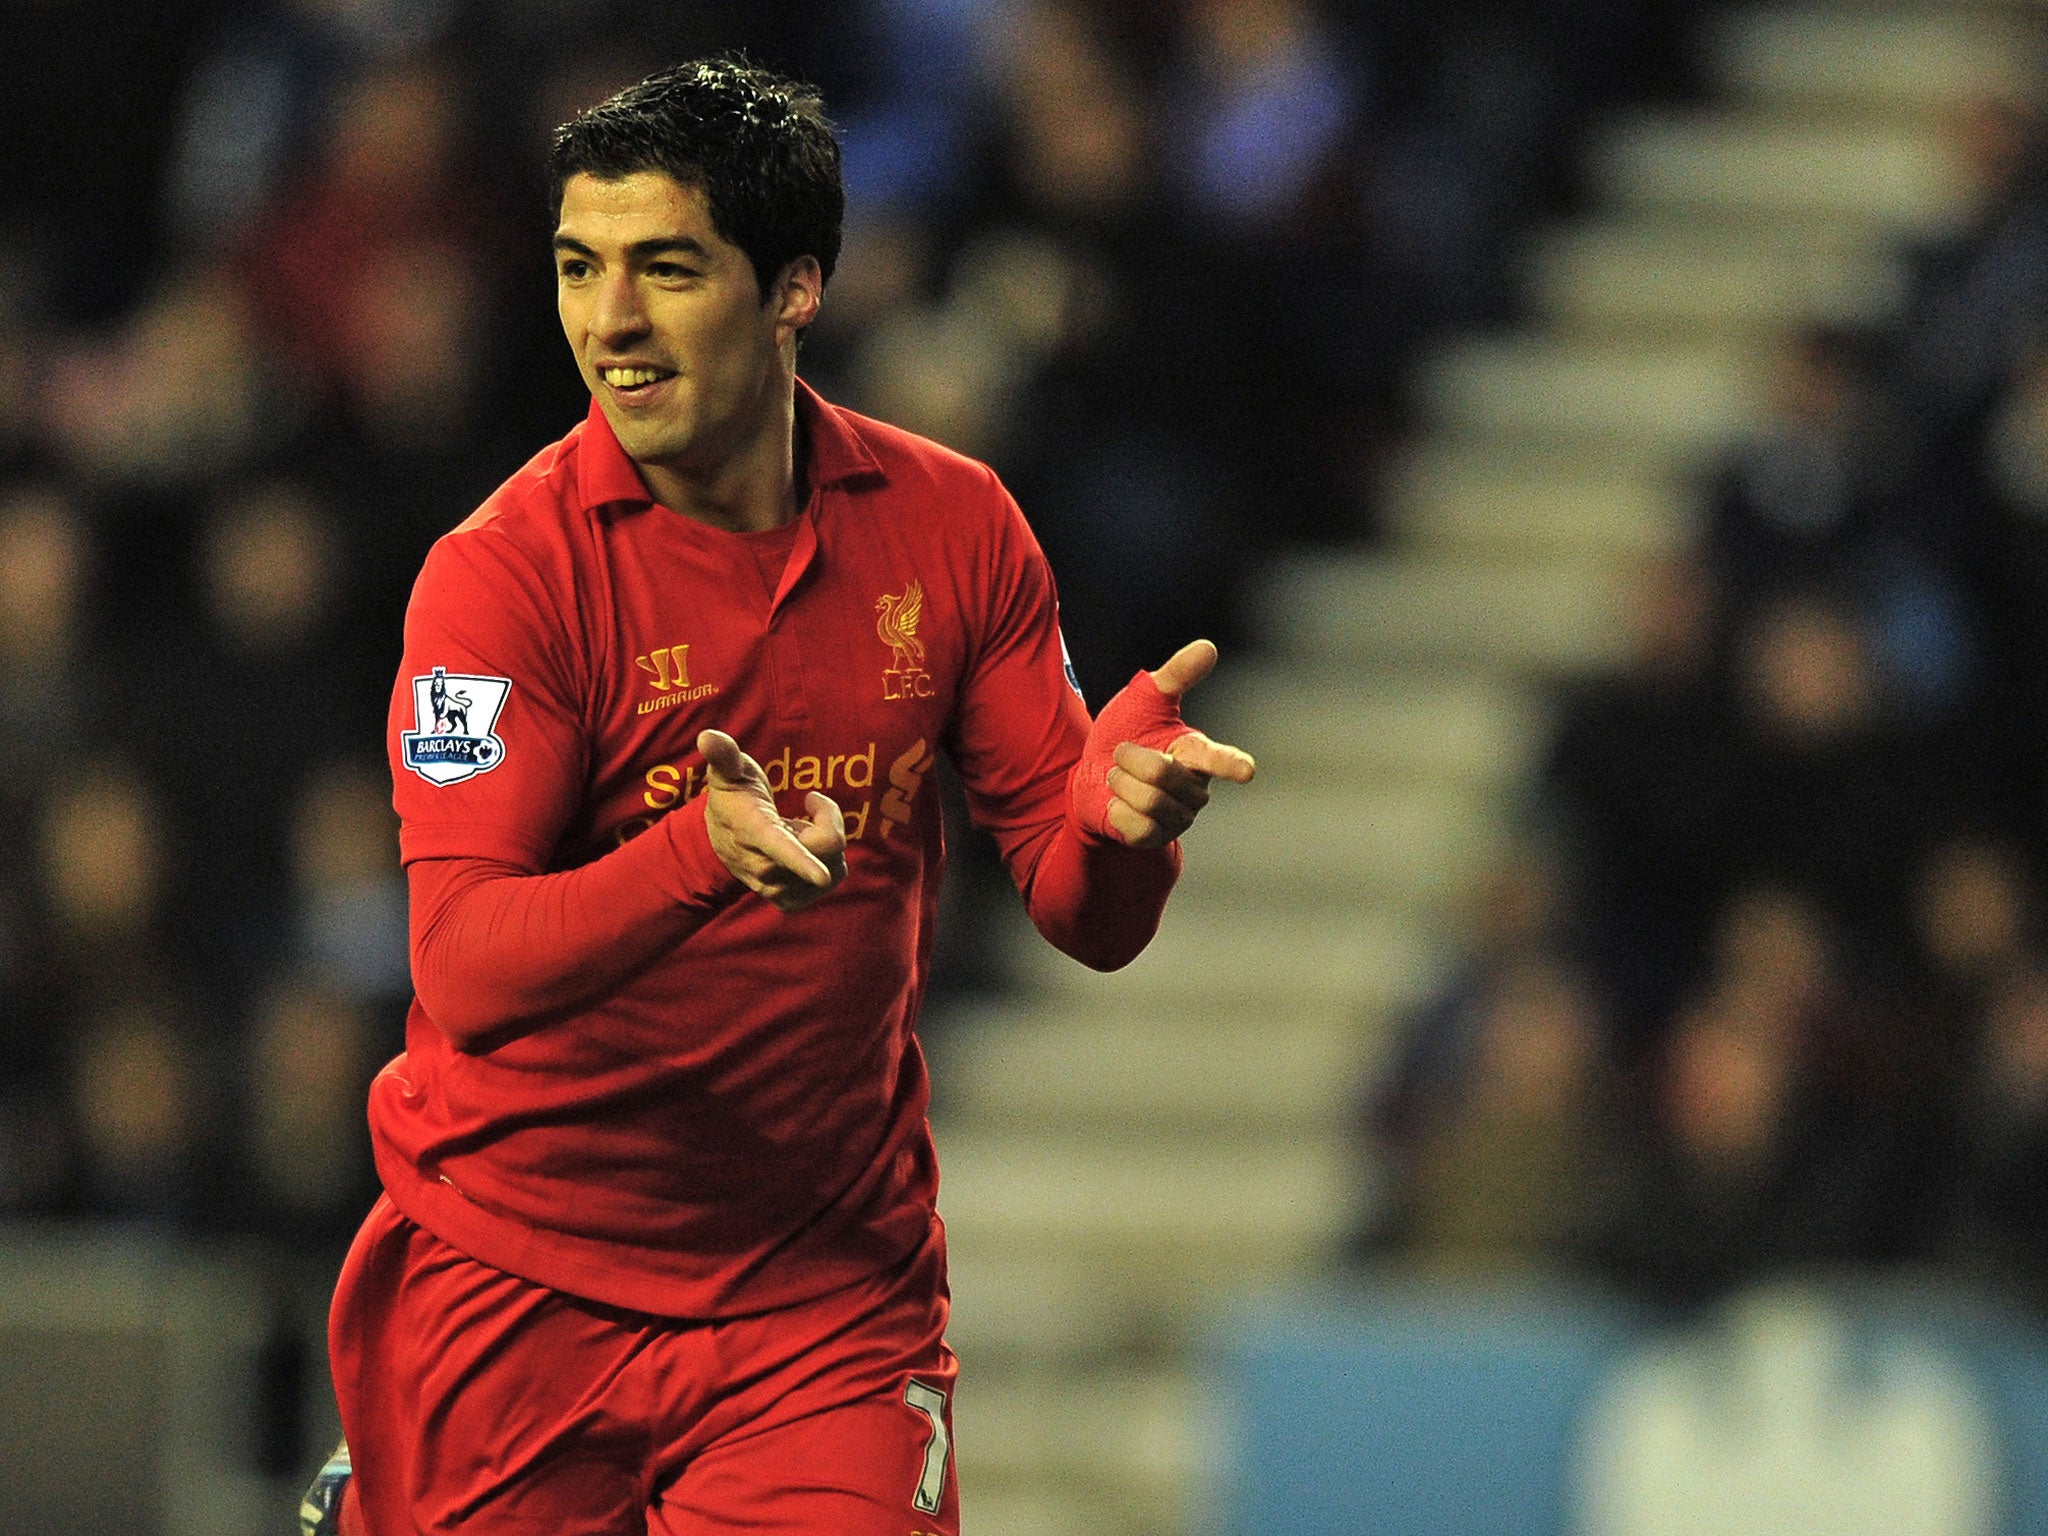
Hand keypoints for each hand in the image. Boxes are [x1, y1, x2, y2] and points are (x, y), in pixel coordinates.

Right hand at [698, 729, 847, 911]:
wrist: (721, 840)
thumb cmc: (734, 797)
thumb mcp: (728, 773)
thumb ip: (724, 755)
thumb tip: (708, 736)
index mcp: (754, 832)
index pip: (779, 847)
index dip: (802, 862)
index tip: (821, 876)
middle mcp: (765, 867)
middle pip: (827, 846)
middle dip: (828, 818)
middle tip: (809, 804)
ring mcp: (776, 887)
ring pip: (835, 865)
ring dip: (826, 843)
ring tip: (801, 830)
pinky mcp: (788, 899)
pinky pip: (832, 881)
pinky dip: (828, 863)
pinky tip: (807, 852)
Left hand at [1086, 639, 1255, 848]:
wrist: (1089, 774)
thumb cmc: (1126, 733)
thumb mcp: (1146, 698)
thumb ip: (1177, 674)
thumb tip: (1208, 647)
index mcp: (1197, 753)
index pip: (1218, 759)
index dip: (1231, 764)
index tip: (1245, 770)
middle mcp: (1194, 789)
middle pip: (1162, 775)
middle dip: (1130, 759)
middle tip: (1123, 754)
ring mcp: (1176, 817)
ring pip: (1147, 800)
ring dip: (1121, 782)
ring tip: (1119, 778)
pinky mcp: (1154, 838)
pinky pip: (1135, 824)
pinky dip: (1116, 809)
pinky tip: (1117, 804)